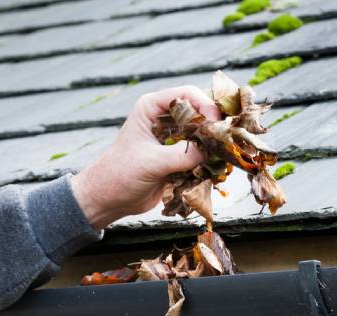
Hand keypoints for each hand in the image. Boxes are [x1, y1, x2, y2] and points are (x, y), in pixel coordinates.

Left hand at [70, 86, 220, 229]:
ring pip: (203, 135)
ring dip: (214, 145)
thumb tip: (211, 151)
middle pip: (200, 113)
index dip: (206, 105)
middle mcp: (164, 119)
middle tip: (226, 141)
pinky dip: (210, 160)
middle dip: (214, 126)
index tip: (217, 124)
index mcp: (152, 108)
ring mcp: (173, 138)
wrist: (110, 199)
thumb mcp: (152, 162)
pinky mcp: (179, 157)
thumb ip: (183, 155)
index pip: (187, 95)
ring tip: (223, 157)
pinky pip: (201, 154)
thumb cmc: (120, 174)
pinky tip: (215, 170)